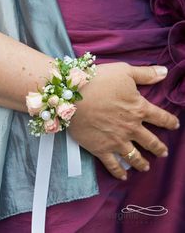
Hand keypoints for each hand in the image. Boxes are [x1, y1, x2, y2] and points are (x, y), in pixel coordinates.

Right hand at [68, 63, 179, 179]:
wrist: (73, 97)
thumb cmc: (99, 81)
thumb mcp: (124, 71)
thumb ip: (145, 74)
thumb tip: (164, 72)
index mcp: (139, 109)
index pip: (161, 118)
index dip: (170, 122)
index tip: (174, 125)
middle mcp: (131, 128)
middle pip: (150, 141)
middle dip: (159, 147)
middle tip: (163, 152)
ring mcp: (116, 141)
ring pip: (134, 156)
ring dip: (142, 163)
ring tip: (146, 167)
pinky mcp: (101, 149)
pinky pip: (112, 165)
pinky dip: (119, 172)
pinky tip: (123, 177)